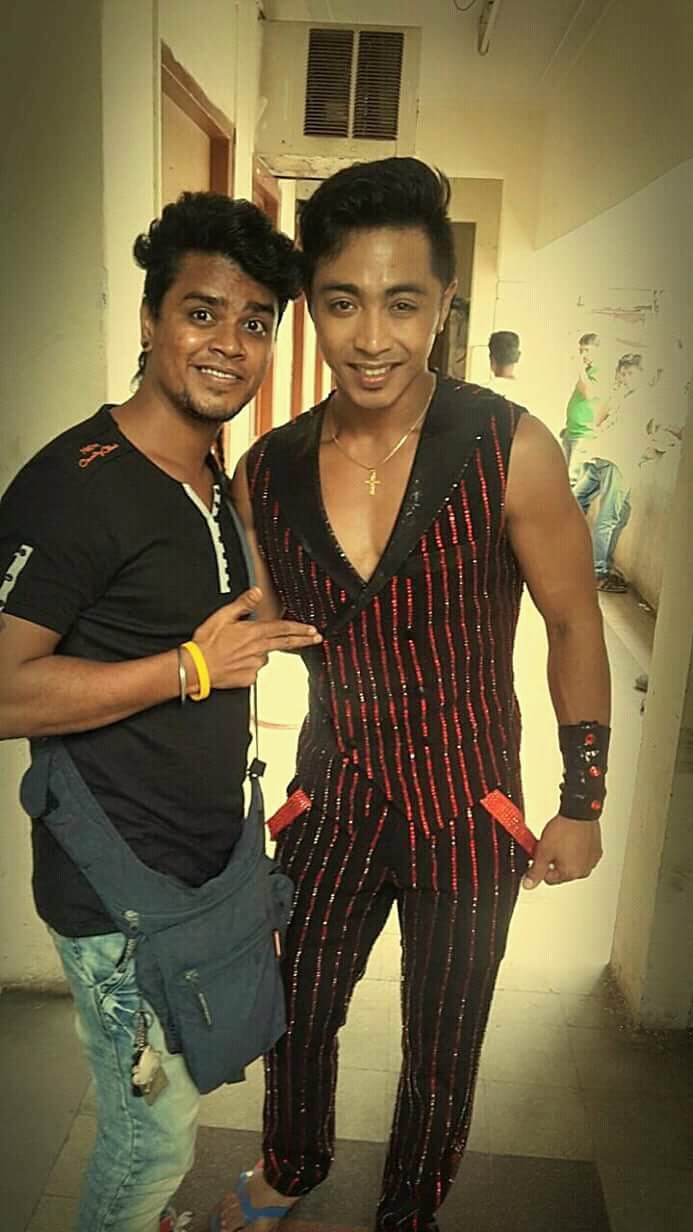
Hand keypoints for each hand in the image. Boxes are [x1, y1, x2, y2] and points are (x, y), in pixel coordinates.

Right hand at [192, 588, 321, 689]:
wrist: (196, 668)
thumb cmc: (206, 644)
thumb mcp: (222, 616)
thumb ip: (243, 604)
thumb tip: (257, 592)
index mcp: (253, 633)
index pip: (282, 628)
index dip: (299, 628)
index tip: (312, 630)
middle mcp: (257, 649)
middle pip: (285, 643)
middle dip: (303, 640)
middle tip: (316, 639)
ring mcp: (254, 665)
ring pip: (266, 656)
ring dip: (262, 652)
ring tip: (242, 651)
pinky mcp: (248, 678)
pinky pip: (254, 670)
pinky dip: (249, 665)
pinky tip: (237, 662)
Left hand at [522, 815, 601, 889]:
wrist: (579, 812)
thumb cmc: (564, 830)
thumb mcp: (543, 851)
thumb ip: (536, 870)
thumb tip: (528, 884)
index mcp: (571, 873)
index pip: (549, 879)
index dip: (541, 866)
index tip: (540, 856)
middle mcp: (584, 870)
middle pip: (561, 872)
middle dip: (554, 861)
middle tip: (550, 846)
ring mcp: (591, 861)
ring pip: (572, 863)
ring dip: (565, 856)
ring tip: (561, 841)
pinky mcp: (596, 851)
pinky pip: (583, 855)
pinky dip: (577, 850)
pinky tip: (571, 839)